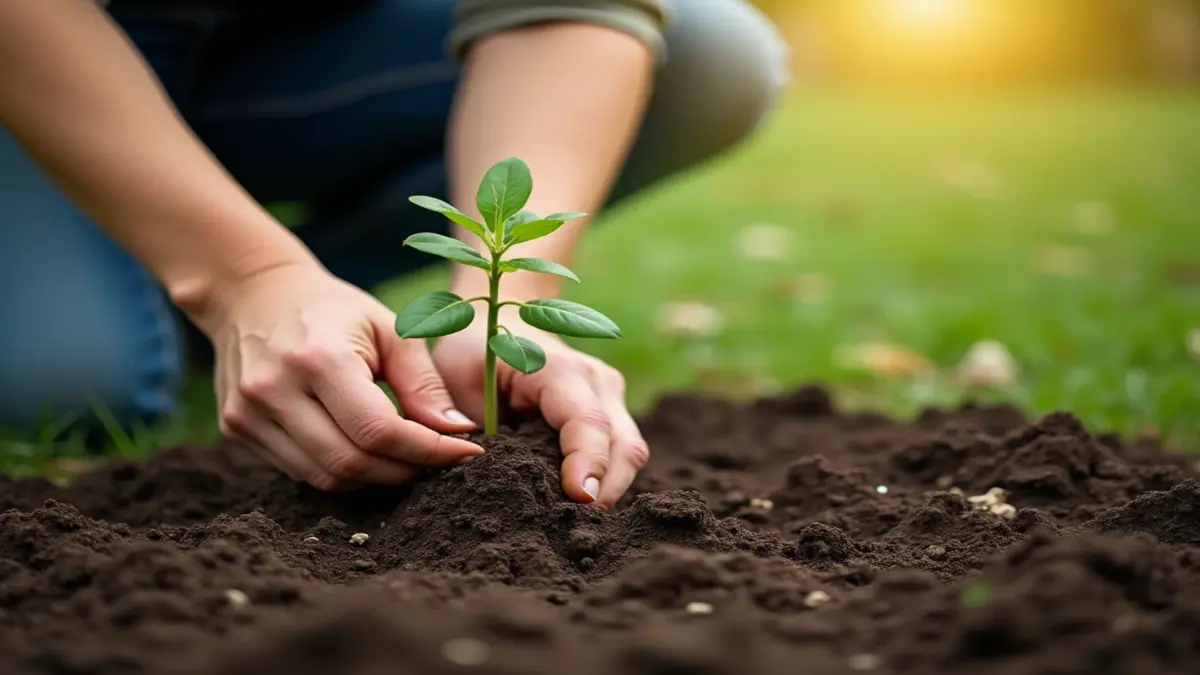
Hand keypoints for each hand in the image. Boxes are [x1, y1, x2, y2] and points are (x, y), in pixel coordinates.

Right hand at [203, 264, 483, 490]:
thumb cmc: (333, 309)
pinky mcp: (237, 429)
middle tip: (439, 459)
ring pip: (326, 477)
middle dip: (405, 470)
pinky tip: (368, 452)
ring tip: (407, 458)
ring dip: (376, 477)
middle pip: (352, 463)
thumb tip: (458, 432)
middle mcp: (275, 390)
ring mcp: (248, 414)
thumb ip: (423, 382)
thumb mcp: (388, 328)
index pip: (379, 430)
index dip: (430, 450)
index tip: (468, 451)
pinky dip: (343, 471)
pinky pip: (302, 471)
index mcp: (318, 359)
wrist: (253, 294)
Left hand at [433, 307, 648, 508]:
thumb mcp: (454, 378)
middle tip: (575, 532)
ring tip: (573, 528)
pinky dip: (604, 484)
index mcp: (560, 368)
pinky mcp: (612, 416)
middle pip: (622, 445)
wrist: (498, 326)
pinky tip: (575, 510)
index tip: (579, 499)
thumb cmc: (472, 353)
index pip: (587, 421)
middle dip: (606, 490)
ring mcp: (610, 398)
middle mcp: (597, 381)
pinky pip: (619, 456)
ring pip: (629, 454)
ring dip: (609, 492)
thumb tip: (473, 470)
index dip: (588, 462)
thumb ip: (465, 422)